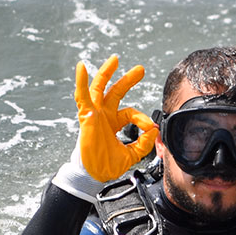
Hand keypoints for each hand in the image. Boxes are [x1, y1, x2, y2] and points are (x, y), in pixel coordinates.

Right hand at [72, 55, 158, 181]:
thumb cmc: (107, 165)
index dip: (142, 119)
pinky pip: (82, 95)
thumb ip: (144, 143)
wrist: (93, 175)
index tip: (150, 127)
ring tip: (115, 59)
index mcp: (114, 122)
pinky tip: (82, 67)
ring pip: (100, 88)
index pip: (131, 113)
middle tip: (140, 69)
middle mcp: (104, 115)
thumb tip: (154, 130)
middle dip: (128, 79)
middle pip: (116, 91)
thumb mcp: (132, 154)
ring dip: (106, 72)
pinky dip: (81, 80)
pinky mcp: (86, 115)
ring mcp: (94, 113)